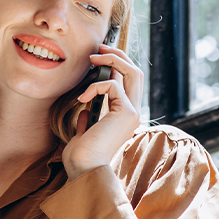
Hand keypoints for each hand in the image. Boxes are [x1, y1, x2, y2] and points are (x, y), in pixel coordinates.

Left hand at [62, 44, 143, 179]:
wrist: (84, 170)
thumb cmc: (81, 156)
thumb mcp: (83, 133)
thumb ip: (88, 120)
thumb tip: (84, 110)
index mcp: (125, 117)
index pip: (129, 82)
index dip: (116, 65)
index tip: (96, 59)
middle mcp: (134, 112)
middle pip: (136, 72)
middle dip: (118, 55)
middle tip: (99, 48)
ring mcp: (132, 112)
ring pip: (133, 72)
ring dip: (112, 59)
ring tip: (92, 58)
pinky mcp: (125, 113)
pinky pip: (113, 85)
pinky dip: (95, 86)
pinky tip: (82, 98)